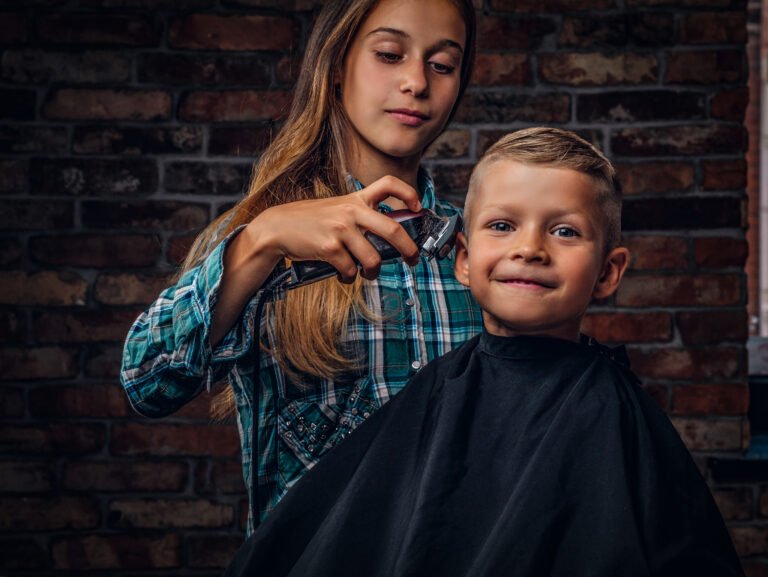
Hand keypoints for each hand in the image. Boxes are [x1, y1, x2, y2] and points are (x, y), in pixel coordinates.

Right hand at [246, 175, 422, 282]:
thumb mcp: (337, 210)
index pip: (388, 184)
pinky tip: (342, 274)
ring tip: (368, 274)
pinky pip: (350, 270)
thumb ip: (360, 218)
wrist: (277, 228)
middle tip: (413, 259)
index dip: (409, 193)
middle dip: (409, 249)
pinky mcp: (330, 247)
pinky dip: (348, 277)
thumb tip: (387, 239)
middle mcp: (351, 211)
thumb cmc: (310, 222)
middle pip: (393, 230)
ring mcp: (341, 229)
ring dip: (373, 272)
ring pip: (373, 259)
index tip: (419, 207)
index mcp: (355, 200)